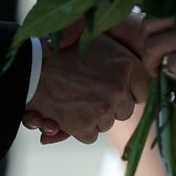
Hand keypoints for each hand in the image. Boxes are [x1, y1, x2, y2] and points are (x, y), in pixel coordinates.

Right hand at [23, 34, 146, 143]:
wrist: (31, 67)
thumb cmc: (63, 48)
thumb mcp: (96, 40)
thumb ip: (119, 54)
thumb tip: (142, 66)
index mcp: (126, 65)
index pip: (144, 90)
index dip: (131, 90)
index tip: (119, 88)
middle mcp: (118, 89)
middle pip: (126, 110)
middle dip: (112, 105)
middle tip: (92, 92)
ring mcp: (102, 110)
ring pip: (108, 123)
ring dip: (95, 116)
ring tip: (77, 98)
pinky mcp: (84, 126)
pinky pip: (91, 135)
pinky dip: (80, 128)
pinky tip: (69, 111)